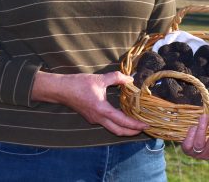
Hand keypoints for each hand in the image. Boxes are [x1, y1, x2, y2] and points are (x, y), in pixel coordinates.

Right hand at [32, 71, 147, 136]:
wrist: (62, 90)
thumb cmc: (79, 84)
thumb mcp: (100, 79)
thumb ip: (116, 78)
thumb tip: (130, 78)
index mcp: (102, 109)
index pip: (123, 121)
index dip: (135, 124)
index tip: (146, 124)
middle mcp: (98, 118)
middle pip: (118, 131)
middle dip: (132, 132)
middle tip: (143, 128)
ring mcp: (94, 119)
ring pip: (112, 128)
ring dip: (124, 128)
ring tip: (135, 124)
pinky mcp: (91, 117)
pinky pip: (106, 123)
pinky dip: (116, 123)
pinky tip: (120, 116)